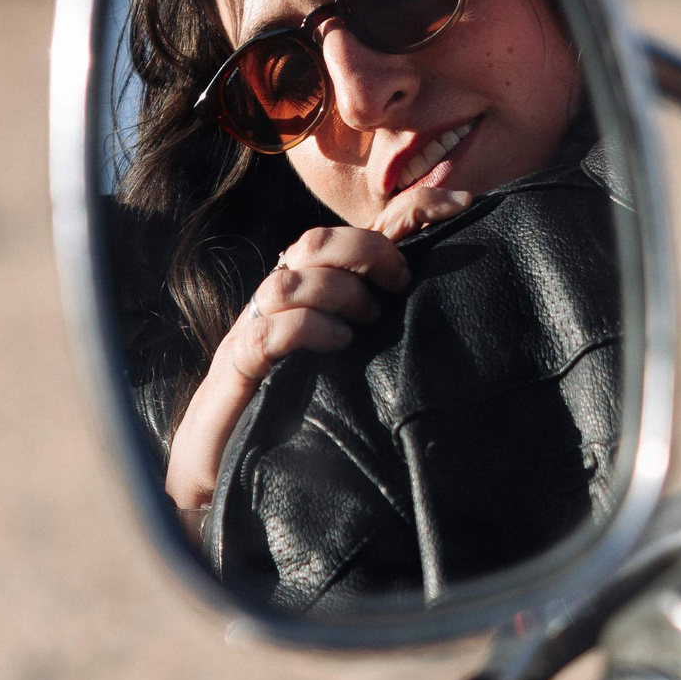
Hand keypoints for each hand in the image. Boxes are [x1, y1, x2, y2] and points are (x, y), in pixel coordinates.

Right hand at [164, 194, 473, 517]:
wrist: (218, 473)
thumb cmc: (286, 419)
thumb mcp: (348, 370)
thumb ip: (380, 338)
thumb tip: (444, 319)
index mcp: (311, 298)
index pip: (355, 234)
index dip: (408, 211)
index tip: (462, 206)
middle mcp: (280, 305)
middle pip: (317, 242)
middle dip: (367, 249)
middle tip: (399, 283)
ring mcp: (254, 332)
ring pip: (292, 278)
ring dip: (339, 290)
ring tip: (367, 321)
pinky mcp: (238, 369)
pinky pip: (269, 330)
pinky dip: (308, 327)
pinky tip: (338, 343)